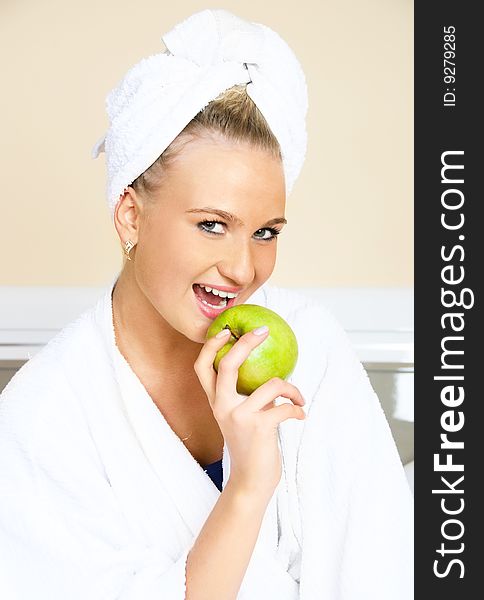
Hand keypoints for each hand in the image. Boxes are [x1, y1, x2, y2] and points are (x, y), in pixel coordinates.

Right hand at [194, 327, 305, 498]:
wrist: (251, 482)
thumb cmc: (251, 446)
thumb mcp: (243, 417)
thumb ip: (248, 396)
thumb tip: (271, 372)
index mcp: (216, 402)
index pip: (202, 367)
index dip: (211, 346)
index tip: (226, 330)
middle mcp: (222, 407)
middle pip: (228, 364)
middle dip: (246, 342)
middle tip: (264, 331)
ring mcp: (239, 416)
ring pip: (271, 384)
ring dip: (292, 390)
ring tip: (299, 399)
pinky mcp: (259, 427)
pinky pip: (286, 406)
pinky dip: (298, 408)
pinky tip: (301, 415)